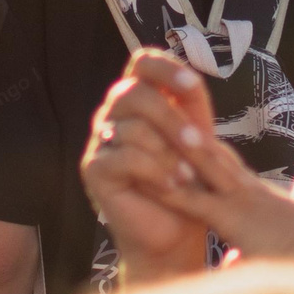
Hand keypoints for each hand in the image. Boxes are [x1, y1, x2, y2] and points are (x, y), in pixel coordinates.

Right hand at [82, 56, 212, 279]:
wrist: (174, 231)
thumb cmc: (187, 181)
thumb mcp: (196, 137)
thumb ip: (192, 105)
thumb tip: (192, 78)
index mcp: (139, 98)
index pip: (142, 62)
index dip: (166, 68)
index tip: (193, 86)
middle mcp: (113, 113)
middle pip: (135, 92)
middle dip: (173, 120)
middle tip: (199, 147)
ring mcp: (100, 140)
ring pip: (133, 128)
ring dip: (169, 154)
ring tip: (188, 177)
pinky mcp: (94, 169)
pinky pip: (125, 157)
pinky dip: (156, 172)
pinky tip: (172, 186)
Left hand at [97, 54, 293, 259]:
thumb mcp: (273, 257)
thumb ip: (244, 256)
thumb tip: (229, 263)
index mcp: (256, 198)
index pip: (222, 164)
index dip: (196, 147)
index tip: (173, 131)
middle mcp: (248, 192)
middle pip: (207, 152)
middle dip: (178, 131)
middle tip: (149, 111)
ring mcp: (243, 202)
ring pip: (201, 166)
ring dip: (173, 147)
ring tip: (143, 128)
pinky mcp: (237, 222)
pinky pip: (198, 202)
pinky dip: (174, 189)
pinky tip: (150, 179)